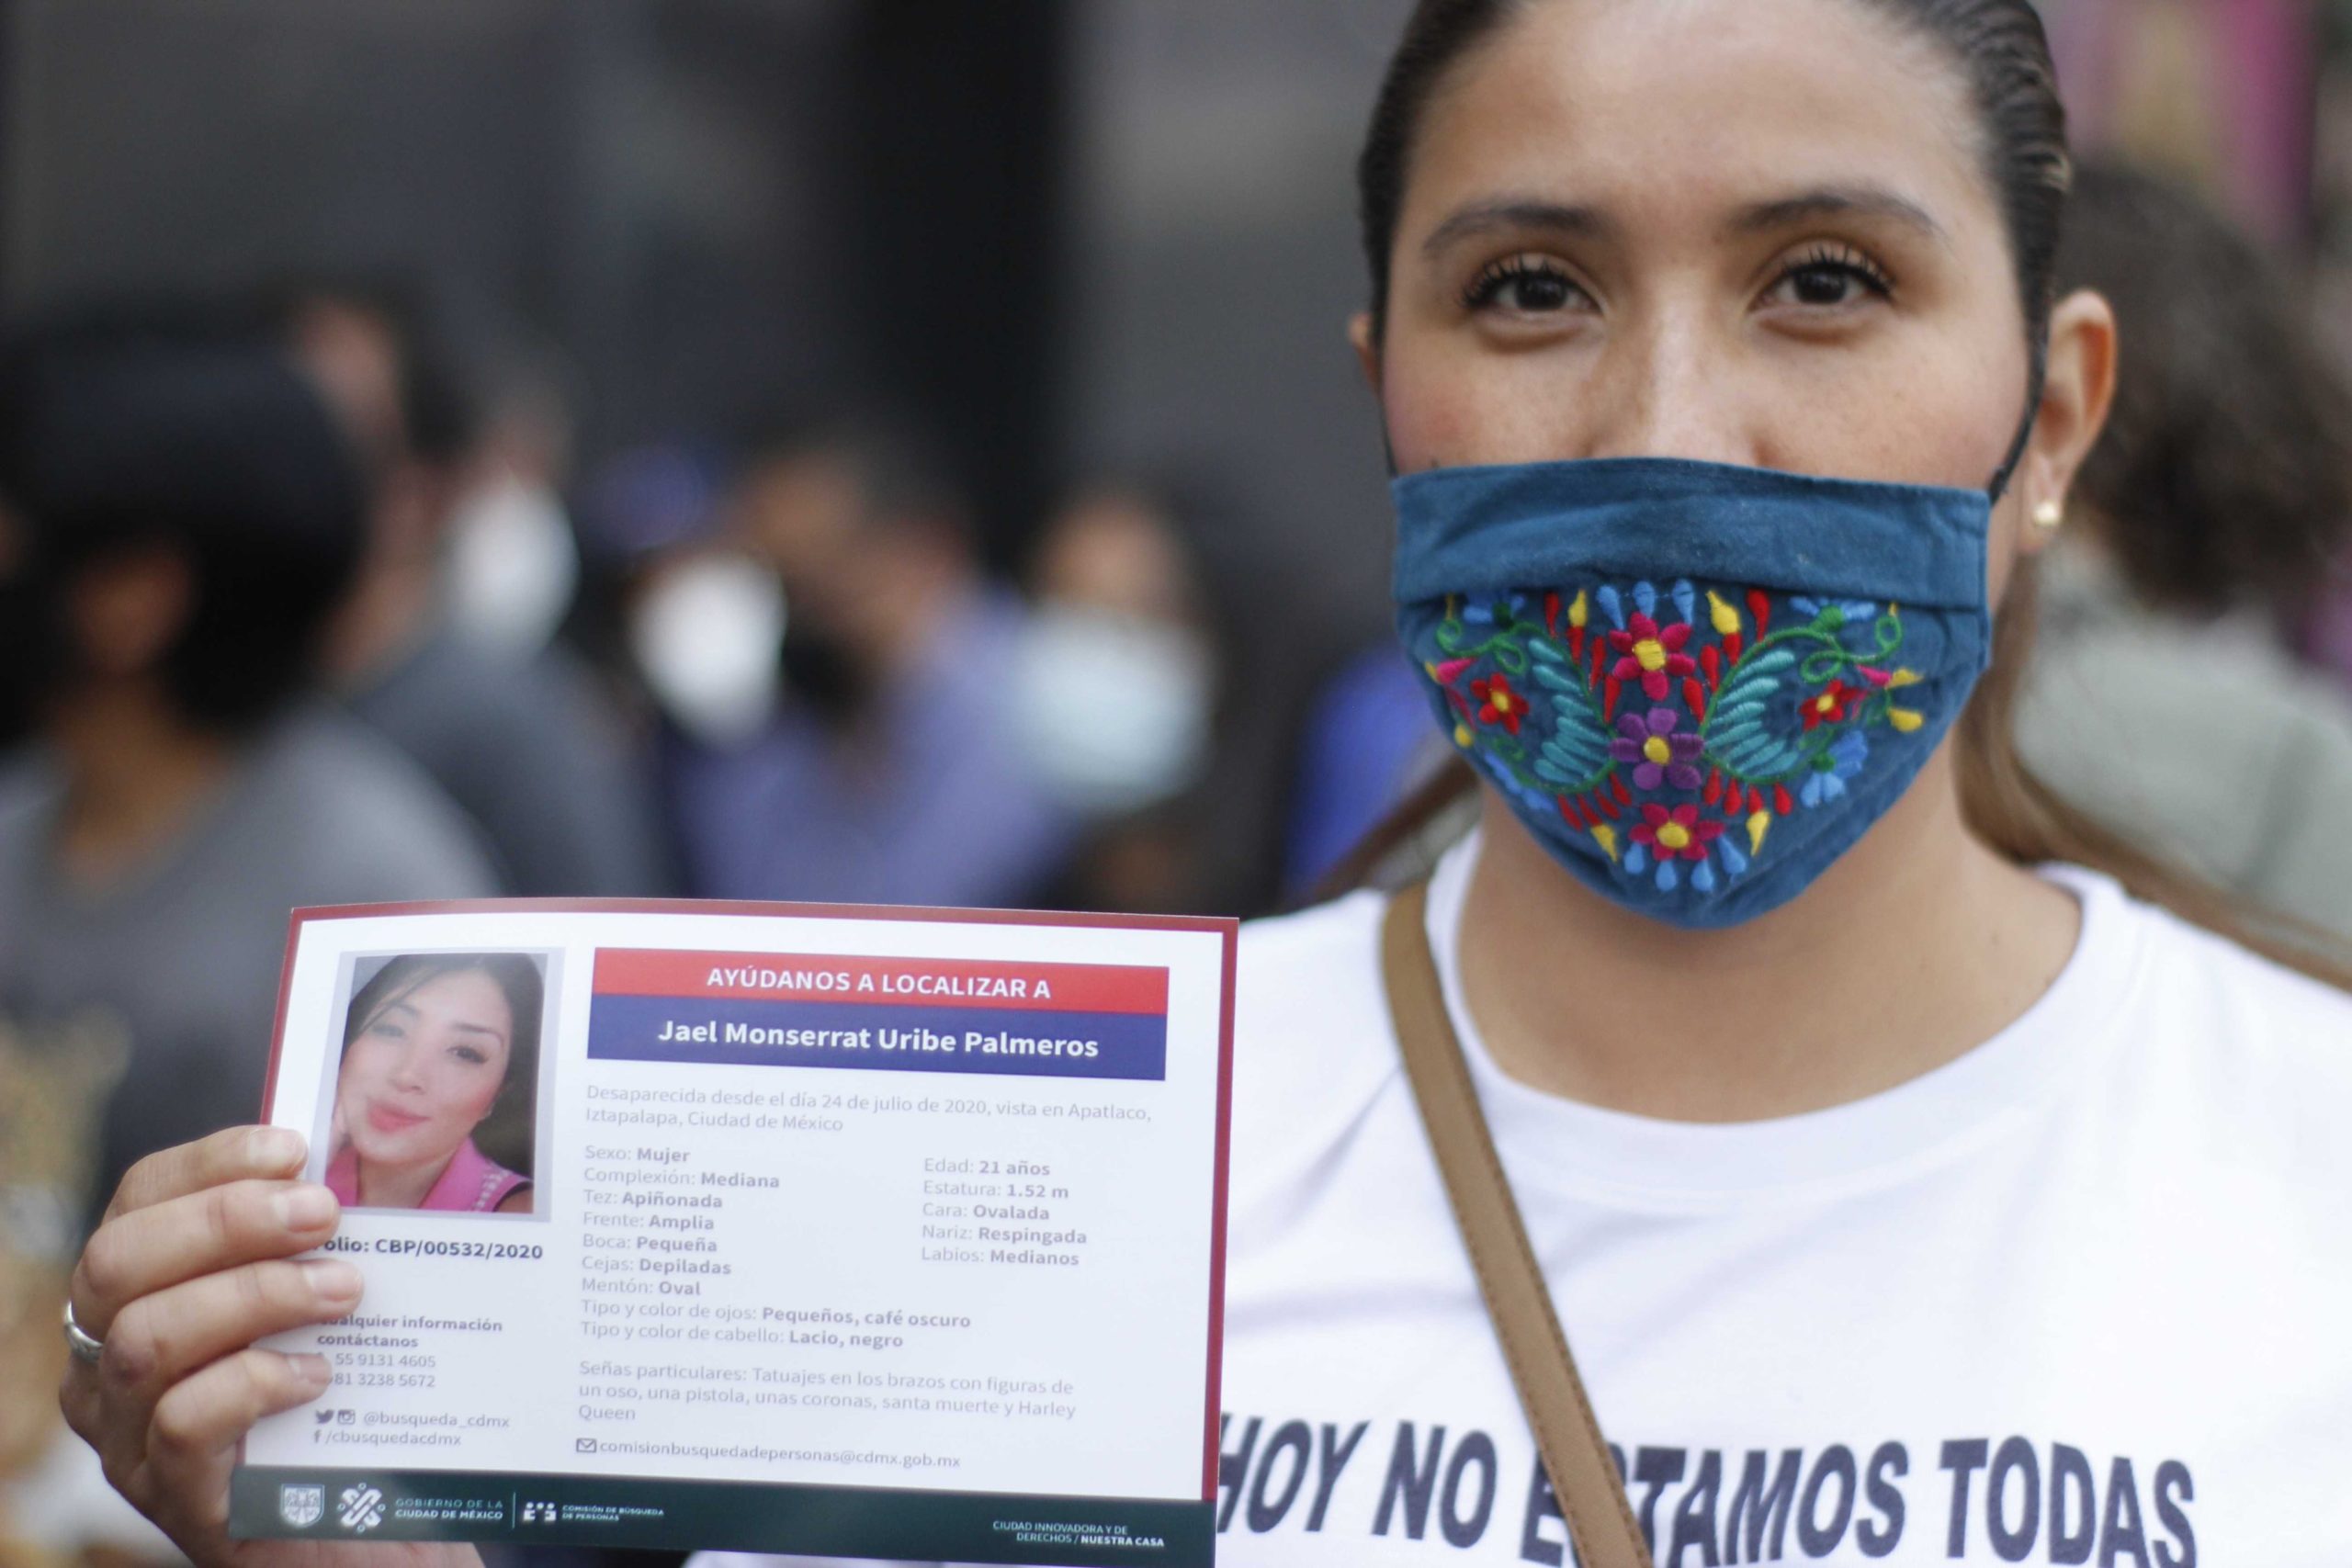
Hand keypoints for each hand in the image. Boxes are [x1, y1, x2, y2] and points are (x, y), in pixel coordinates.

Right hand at [57, 1125, 475, 1567]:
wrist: (369, 1526)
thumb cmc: (347, 1399)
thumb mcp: (326, 1299)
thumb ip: (322, 1234)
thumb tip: (355, 1156)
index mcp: (139, 1296)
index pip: (136, 1202)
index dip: (208, 1163)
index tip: (295, 1152)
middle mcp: (108, 1364)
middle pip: (117, 1263)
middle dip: (226, 1221)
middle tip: (324, 1216)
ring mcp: (130, 1436)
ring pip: (146, 1339)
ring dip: (256, 1295)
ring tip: (345, 1292)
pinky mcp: (175, 1498)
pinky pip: (183, 1423)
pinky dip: (256, 1382)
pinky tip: (320, 1374)